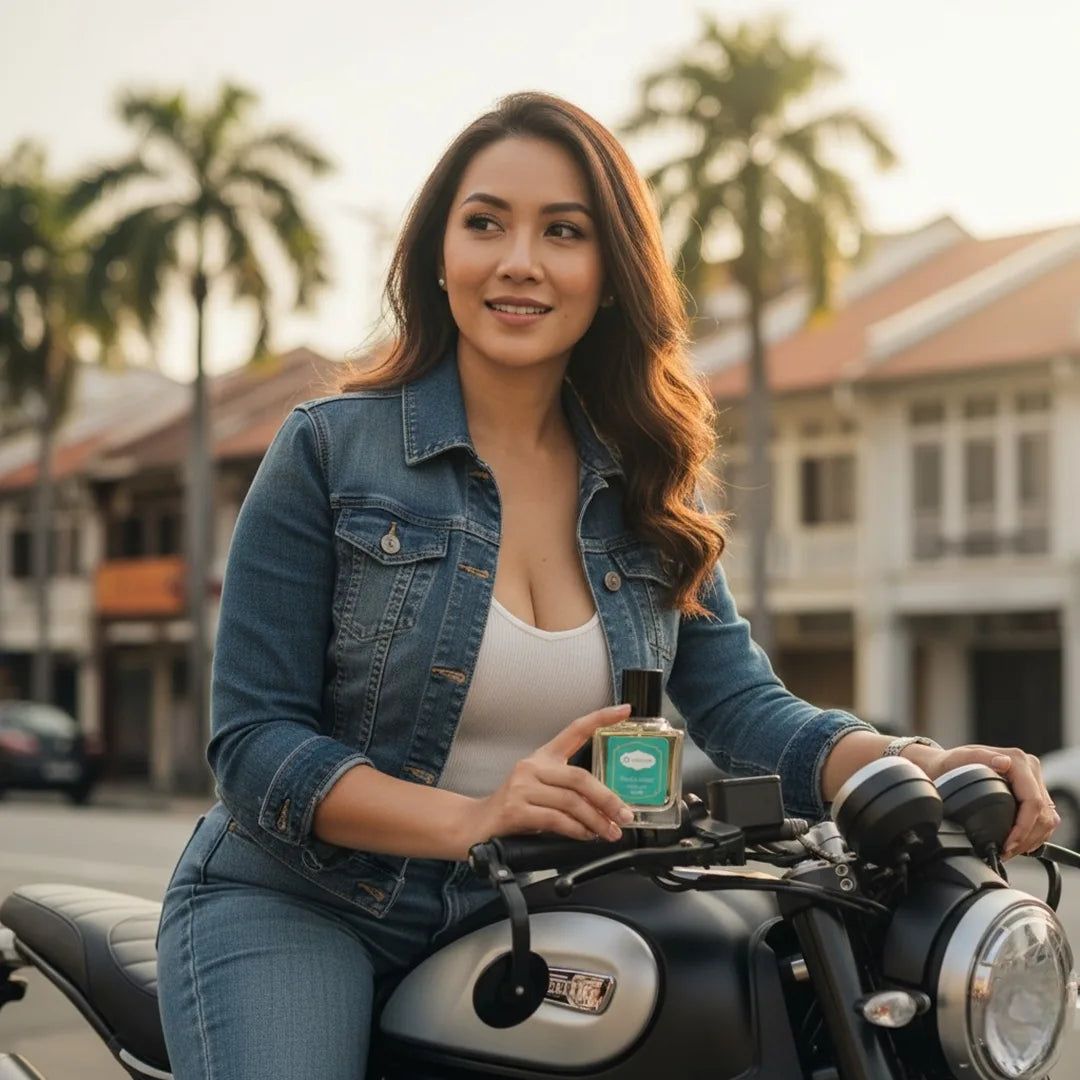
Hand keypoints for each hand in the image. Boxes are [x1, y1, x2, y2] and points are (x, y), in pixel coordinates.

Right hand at [464, 704, 636, 847]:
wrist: (477, 825)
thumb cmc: (516, 808)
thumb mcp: (543, 791)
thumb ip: (571, 793)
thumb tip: (609, 809)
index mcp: (543, 757)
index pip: (575, 730)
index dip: (601, 718)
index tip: (624, 710)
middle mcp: (533, 766)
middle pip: (579, 777)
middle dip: (607, 799)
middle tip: (625, 815)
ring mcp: (522, 787)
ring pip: (571, 801)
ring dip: (596, 821)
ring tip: (609, 832)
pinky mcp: (516, 810)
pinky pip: (556, 819)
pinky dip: (576, 830)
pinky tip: (585, 836)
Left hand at [903, 742, 1059, 857]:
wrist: (948, 766)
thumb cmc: (952, 764)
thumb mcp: (961, 758)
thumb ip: (981, 757)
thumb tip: (1004, 762)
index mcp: (1019, 760)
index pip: (1033, 801)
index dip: (1023, 827)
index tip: (1007, 844)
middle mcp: (1031, 770)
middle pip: (1043, 814)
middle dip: (1026, 839)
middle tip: (1006, 852)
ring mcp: (1035, 783)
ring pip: (1048, 820)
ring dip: (1031, 840)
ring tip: (1010, 851)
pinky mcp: (1036, 794)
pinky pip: (1046, 820)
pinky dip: (1034, 836)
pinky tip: (1018, 844)